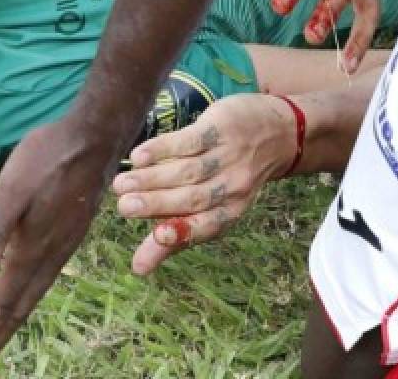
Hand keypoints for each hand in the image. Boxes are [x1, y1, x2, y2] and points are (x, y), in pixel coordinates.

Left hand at [0, 112, 127, 376]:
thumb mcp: (11, 190)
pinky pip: (47, 275)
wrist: (94, 136)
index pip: (4, 301)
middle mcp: (50, 254)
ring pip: (35, 292)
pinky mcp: (71, 231)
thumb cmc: (48, 157)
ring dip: (14, 317)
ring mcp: (64, 244)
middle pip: (20, 306)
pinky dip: (30, 294)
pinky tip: (27, 289)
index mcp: (32, 248)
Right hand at [112, 94, 294, 274]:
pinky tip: (139, 156)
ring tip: (122, 184)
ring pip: (187, 171)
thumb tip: (138, 268)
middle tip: (123, 207)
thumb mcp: (211, 208)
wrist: (275, 131)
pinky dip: (163, 149)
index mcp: (230, 211)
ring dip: (153, 179)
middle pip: (192, 198)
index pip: (207, 226)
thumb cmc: (230, 176)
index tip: (158, 237)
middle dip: (156, 204)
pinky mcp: (221, 129)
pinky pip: (190, 140)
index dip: (183, 234)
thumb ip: (174, 235)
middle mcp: (232, 187)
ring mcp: (228, 157)